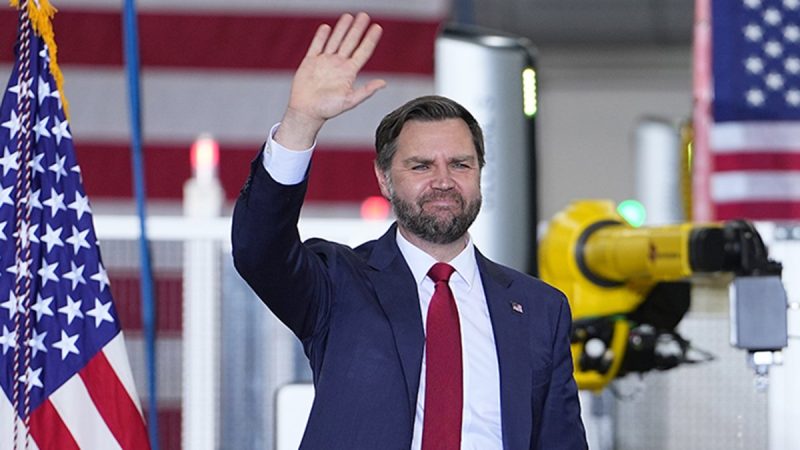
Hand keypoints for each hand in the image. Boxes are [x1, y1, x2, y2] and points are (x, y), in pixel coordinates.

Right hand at [276, 12, 385, 148]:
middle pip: (350, 42)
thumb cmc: (328, 109)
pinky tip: (326, 28)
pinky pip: (317, 45)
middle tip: (364, 15)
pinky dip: (321, 36)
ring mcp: (325, 62)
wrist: (306, 111)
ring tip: (348, 16)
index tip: (377, 27)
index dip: (370, 39)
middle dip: (357, 28)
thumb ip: (366, 91)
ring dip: (342, 28)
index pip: (363, 51)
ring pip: (335, 40)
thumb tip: (383, 83)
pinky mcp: (311, 61)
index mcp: (349, 73)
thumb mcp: (350, 101)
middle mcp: (338, 65)